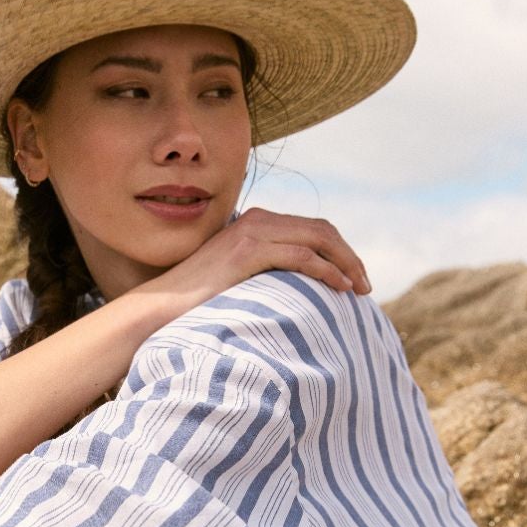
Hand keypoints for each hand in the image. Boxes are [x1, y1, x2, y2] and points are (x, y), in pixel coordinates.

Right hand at [148, 206, 371, 311]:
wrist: (161, 305)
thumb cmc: (197, 301)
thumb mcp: (237, 279)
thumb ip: (264, 273)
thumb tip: (294, 291)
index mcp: (256, 223)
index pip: (312, 229)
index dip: (340, 251)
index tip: (354, 278)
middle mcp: (257, 221)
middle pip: (322, 230)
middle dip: (349, 256)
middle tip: (366, 286)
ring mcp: (252, 233)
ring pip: (317, 239)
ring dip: (346, 263)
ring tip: (360, 289)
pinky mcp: (248, 250)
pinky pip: (301, 256)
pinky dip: (327, 270)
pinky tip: (340, 287)